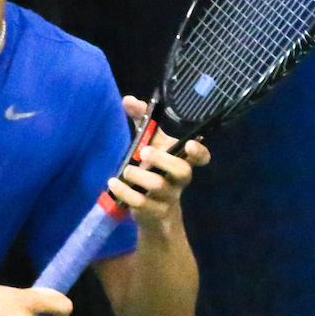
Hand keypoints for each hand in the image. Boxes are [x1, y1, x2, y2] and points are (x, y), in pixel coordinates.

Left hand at [107, 95, 209, 233]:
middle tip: (145, 152)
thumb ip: (142, 121)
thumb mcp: (149, 144)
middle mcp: (179, 180)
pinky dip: (125, 192)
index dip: (200, 152)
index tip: (191, 145)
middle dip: (164, 160)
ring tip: (126, 170)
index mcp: (181, 161)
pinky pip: (141, 203)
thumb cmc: (154, 171)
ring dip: (140, 177)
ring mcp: (168, 197)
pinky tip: (113, 183)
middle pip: (182, 171)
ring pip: (159, 187)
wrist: (155, 215)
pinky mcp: (153, 212)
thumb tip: (128, 100)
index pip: (201, 157)